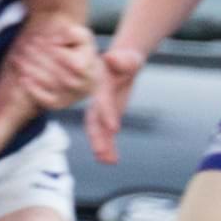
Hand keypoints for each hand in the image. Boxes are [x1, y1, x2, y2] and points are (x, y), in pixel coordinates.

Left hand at [8, 22, 98, 111]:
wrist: (79, 71)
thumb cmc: (78, 50)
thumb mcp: (81, 36)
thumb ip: (74, 33)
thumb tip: (57, 41)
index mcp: (89, 70)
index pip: (72, 62)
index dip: (56, 50)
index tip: (44, 39)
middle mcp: (82, 87)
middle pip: (59, 73)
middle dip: (40, 57)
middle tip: (28, 45)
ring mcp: (70, 97)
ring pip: (50, 85)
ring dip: (32, 70)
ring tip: (20, 58)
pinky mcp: (57, 104)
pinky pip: (45, 100)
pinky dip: (32, 89)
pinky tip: (22, 77)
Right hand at [83, 44, 145, 163]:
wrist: (120, 65)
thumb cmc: (126, 60)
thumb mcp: (127, 58)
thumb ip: (121, 59)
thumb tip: (112, 58)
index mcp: (100, 87)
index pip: (102, 102)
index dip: (107, 114)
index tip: (114, 129)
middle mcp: (96, 102)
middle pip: (94, 121)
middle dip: (97, 138)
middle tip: (101, 152)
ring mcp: (101, 112)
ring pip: (98, 132)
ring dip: (102, 147)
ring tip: (109, 162)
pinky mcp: (107, 118)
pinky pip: (105, 136)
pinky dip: (108, 148)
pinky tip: (112, 161)